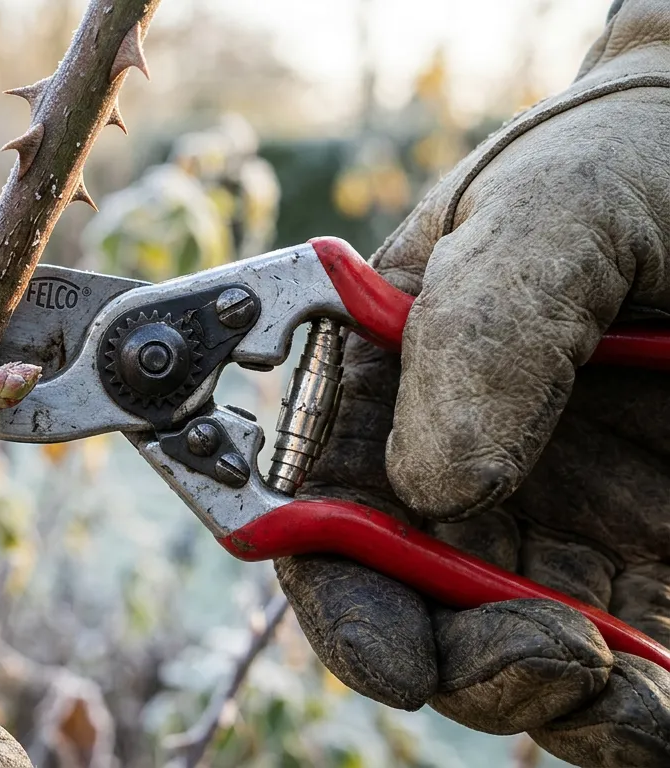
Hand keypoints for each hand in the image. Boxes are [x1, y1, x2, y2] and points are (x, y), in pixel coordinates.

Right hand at [275, 2, 669, 765]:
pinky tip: (659, 706)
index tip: (396, 654)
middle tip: (553, 656)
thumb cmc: (632, 163)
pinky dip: (635, 718)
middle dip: (462, 667)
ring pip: (517, 666)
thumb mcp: (553, 209)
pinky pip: (626, 675)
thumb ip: (475, 323)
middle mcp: (454, 477)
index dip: (339, 598)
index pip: (322, 519)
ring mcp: (560, 530)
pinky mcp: (645, 569)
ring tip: (618, 687)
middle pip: (415, 617)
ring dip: (550, 706)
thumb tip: (429, 480)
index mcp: (383, 396)